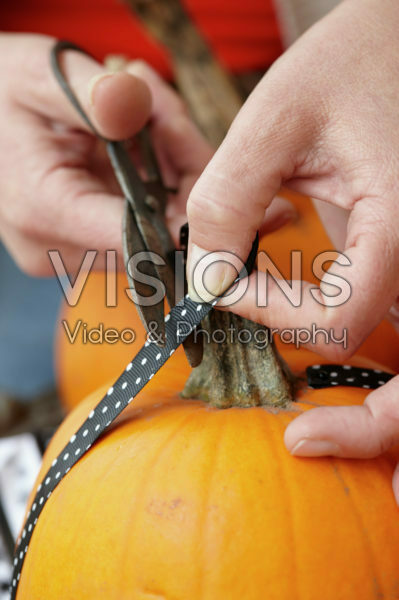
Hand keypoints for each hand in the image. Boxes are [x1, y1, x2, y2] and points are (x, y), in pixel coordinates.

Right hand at [0, 33, 212, 273]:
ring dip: (166, 175)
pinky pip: (138, 224)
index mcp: (44, 211)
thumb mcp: (39, 74)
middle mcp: (57, 248)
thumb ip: (92, 92)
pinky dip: (151, 185)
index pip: (141, 236)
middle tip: (163, 110)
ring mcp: (70, 253)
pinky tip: (138, 142)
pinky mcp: (81, 246)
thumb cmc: (1, 94)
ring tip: (146, 117)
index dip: (182, 195)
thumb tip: (136, 103)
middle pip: (155, 232)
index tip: (183, 139)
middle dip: (177, 172)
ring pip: (153, 229)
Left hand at [185, 0, 398, 494]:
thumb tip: (208, 276)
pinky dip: (378, 358)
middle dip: (370, 427)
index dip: (270, 315)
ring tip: (330, 431)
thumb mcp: (279, 117)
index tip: (225, 283)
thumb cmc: (357, 56)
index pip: (336, 319)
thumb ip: (230, 199)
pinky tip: (339, 355)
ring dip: (383, 409)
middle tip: (306, 439)